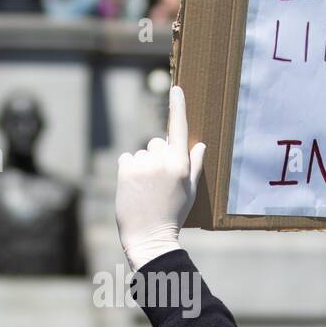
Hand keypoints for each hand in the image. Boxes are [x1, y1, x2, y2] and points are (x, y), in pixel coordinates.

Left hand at [115, 86, 205, 271]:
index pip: (179, 128)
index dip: (178, 107)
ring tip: (145, 190)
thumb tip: (200, 144)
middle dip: (157, 156)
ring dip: (142, 166)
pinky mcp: (126, 170)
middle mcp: (164, 161)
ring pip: (141, 153)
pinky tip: (133, 188)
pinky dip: (128, 170)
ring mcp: (144, 165)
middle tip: (157, 182)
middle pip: (157, 142)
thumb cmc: (173, 216)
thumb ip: (195, 166)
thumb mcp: (190, 192)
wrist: (149, 238)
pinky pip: (126, 159)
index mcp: (182, 165)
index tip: (176, 89)